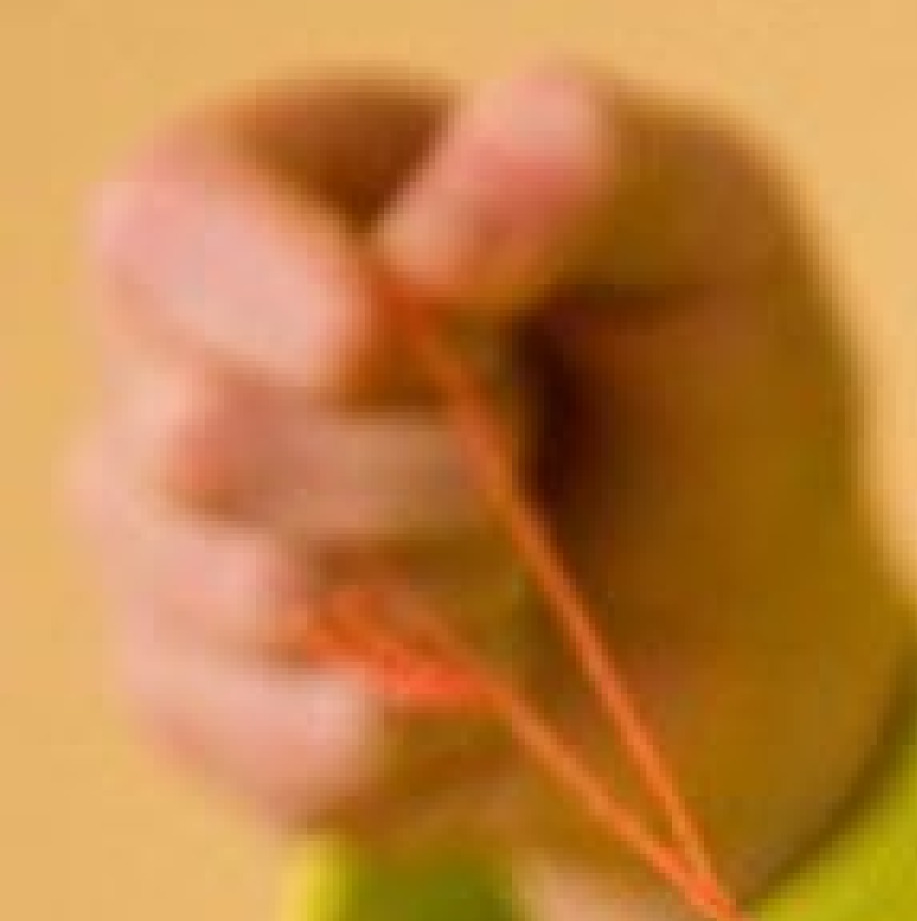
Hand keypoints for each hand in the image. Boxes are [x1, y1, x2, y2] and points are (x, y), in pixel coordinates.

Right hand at [71, 64, 916, 920]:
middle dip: (445, 480)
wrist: (745, 631)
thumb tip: (427, 258)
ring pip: (265, 605)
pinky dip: (457, 735)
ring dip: (464, 608)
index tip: (494, 355)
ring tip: (524, 571)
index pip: (172, 229)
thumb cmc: (718, 404)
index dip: (337, 318)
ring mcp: (166, 552)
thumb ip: (595, 164)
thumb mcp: (719, 235)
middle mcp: (169, 368)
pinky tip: (497, 684)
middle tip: (533, 466)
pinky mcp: (208, 714)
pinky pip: (313, 756)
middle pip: (206, 440)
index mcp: (262, 202)